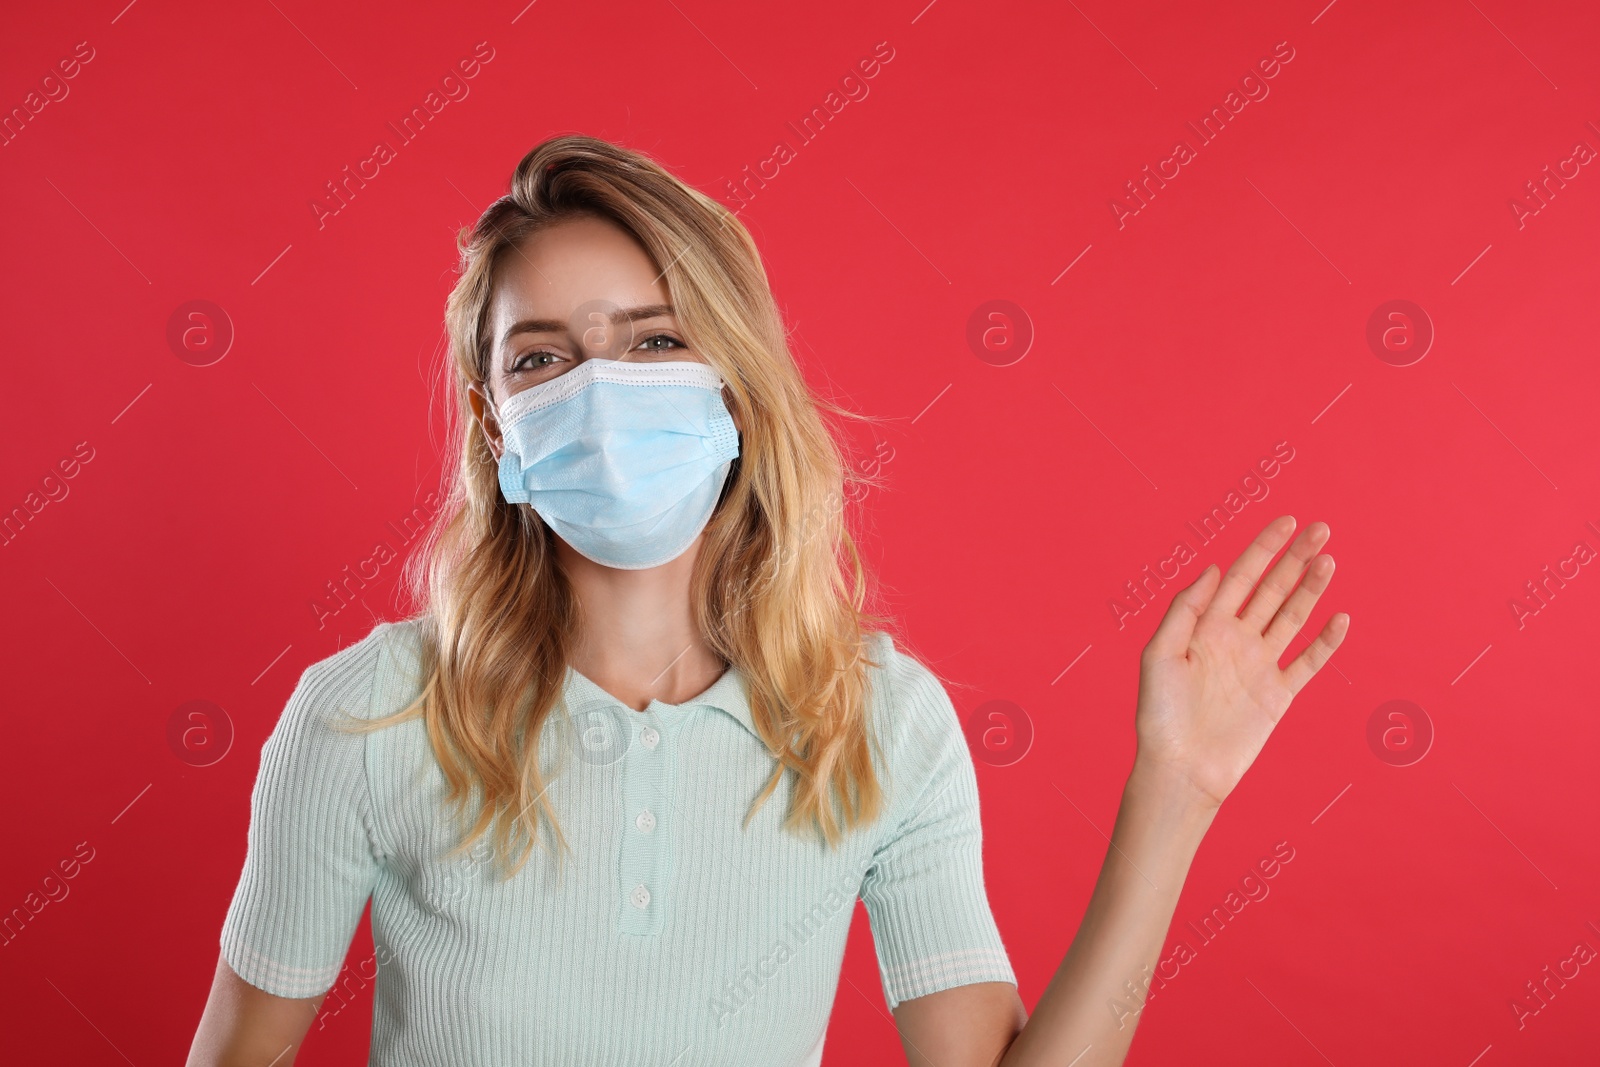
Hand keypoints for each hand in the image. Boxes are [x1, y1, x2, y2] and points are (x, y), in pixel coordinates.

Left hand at [1133, 515, 1348, 809]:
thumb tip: (1214, 569)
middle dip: (1295, 558)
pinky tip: (1340, 617)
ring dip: (1311, 589)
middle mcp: (1236, 640)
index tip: (1287, 521)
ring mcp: (1259, 666)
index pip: (1240, 576)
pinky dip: (1326, 642)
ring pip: (1292, 618)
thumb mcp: (1159, 655)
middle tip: (1321, 528)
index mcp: (1206, 626)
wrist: (1181, 769)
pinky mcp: (1278, 696)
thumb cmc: (1160, 715)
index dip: (1263, 547)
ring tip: (1329, 560)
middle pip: (1272, 589)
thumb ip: (1186, 610)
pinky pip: (1308, 662)